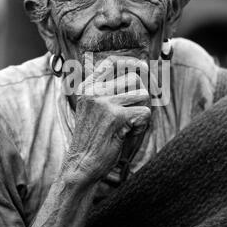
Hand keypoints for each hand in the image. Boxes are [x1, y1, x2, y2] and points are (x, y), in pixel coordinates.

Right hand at [66, 56, 150, 185]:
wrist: (81, 164)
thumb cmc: (93, 138)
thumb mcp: (96, 109)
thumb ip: (111, 90)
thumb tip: (142, 72)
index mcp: (87, 87)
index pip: (112, 62)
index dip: (131, 62)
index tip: (143, 68)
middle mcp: (94, 91)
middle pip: (134, 78)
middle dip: (142, 96)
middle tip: (136, 112)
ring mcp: (104, 102)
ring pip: (143, 94)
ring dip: (141, 111)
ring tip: (127, 126)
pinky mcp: (116, 117)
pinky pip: (145, 113)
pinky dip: (142, 126)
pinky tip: (127, 134)